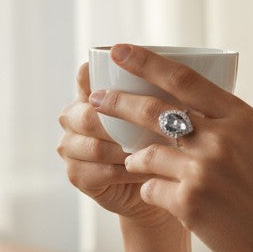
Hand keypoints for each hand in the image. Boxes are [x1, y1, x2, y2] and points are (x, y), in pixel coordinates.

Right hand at [57, 62, 175, 229]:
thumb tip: (181, 68)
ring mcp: (71, 146)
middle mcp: (73, 116)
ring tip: (159, 154)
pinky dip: (128, 172)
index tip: (127, 69)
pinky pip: (101, 172)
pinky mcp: (77, 175)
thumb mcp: (166, 109)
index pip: (85, 75)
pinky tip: (149, 172)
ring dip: (129, 150)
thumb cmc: (164, 138)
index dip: (101, 75)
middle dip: (122, 122)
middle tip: (158, 127)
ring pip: (95, 146)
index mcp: (89, 91)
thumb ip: (161, 89)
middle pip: (88, 114)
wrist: (158, 183)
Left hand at [88, 44, 252, 251]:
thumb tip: (176, 101)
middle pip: (154, 110)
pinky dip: (150, 190)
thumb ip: (222, 120)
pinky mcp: (189, 202)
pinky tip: (164, 195)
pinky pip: (149, 187)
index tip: (119, 51)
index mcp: (240, 117)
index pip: (184, 79)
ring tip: (133, 160)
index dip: (147, 62)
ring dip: (134, 157)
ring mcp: (204, 171)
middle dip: (118, 103)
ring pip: (146, 153)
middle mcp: (221, 139)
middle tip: (96, 99)